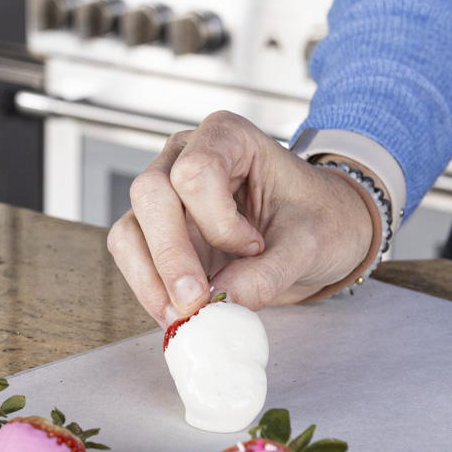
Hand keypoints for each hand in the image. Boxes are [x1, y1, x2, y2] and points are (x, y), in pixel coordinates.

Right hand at [107, 111, 373, 326]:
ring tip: (185, 314)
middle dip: (171, 254)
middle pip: (151, 194)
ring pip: (131, 230)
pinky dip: (148, 289)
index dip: (218, 221)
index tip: (253, 248)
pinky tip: (176, 312)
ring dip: (152, 278)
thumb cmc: (320, 218)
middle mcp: (185, 156)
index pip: (197, 170)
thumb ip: (270, 272)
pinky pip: (133, 257)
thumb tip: (223, 301)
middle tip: (196, 301)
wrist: (320, 234)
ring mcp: (166, 196)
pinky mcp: (157, 233)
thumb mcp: (310, 242)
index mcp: (228, 137)